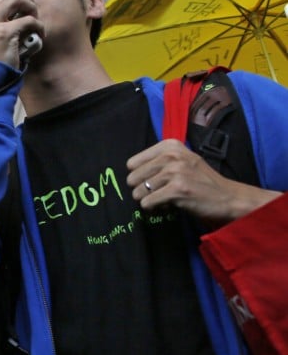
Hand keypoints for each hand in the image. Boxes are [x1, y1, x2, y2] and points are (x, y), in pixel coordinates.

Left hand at [127, 139, 279, 226]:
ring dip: (149, 200)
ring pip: (138, 192)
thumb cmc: (200, 181)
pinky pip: (147, 203)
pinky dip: (154, 208)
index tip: (155, 180)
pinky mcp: (177, 190)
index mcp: (170, 146)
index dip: (140, 176)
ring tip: (166, 198)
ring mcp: (175, 172)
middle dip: (141, 190)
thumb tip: (128, 172)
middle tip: (159, 192)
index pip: (132, 163)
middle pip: (132, 178)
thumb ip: (157, 161)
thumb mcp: (181, 160)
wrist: (227, 197)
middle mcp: (172, 156)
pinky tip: (168, 205)